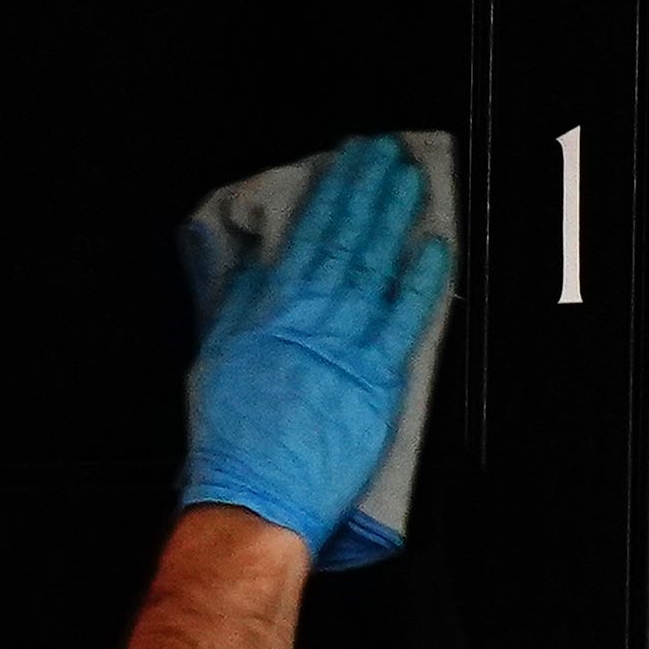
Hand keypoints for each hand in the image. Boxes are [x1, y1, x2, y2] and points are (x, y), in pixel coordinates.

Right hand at [177, 134, 453, 561]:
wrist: (258, 495)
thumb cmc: (232, 437)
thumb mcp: (215, 358)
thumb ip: (239, 304)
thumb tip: (255, 262)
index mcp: (273, 307)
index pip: (310, 234)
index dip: (334, 192)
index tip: (349, 162)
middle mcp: (313, 316)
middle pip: (347, 238)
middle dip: (369, 190)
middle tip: (388, 153)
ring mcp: (349, 344)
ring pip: (376, 265)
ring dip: (395, 218)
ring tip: (409, 180)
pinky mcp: (380, 379)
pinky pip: (406, 318)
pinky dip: (420, 280)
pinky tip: (433, 248)